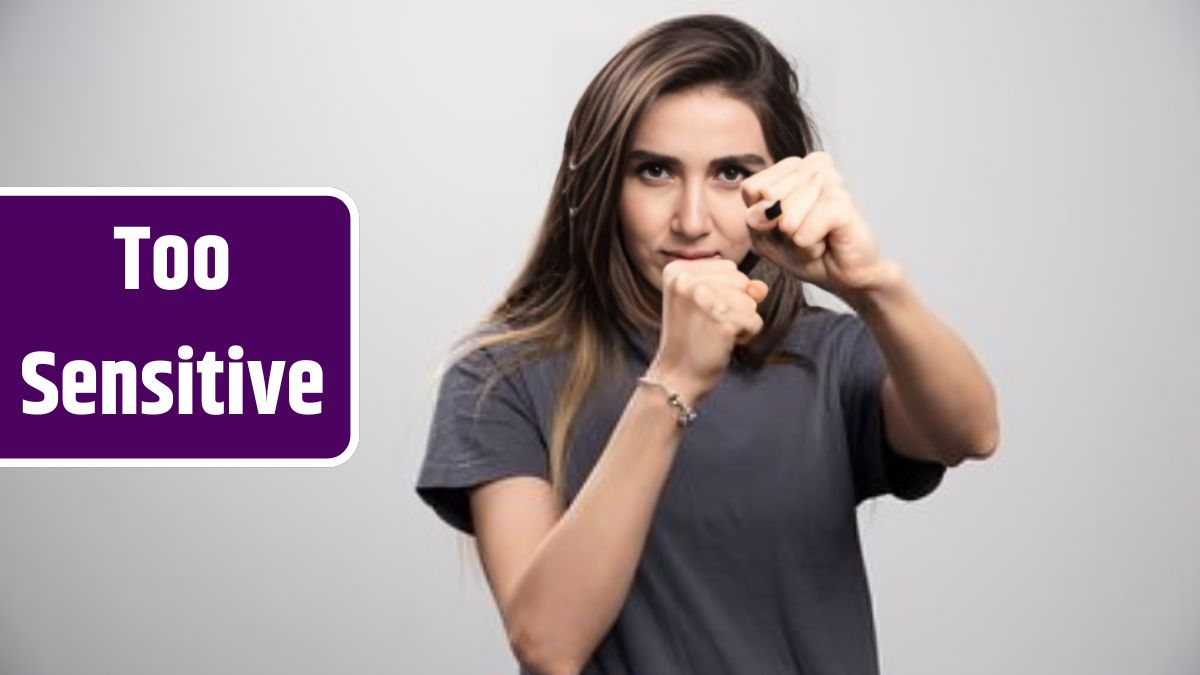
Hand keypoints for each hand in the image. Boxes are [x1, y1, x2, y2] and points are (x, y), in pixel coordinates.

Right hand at [649, 258, 768, 401]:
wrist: (677, 375)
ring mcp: (703, 299)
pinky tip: (724, 342)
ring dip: (741, 320)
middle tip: (708, 323)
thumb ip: (739, 286)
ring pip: (750, 300)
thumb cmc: (692, 337)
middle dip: (735, 304)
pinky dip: (747, 335)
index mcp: (677, 270)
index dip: (726, 291)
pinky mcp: (721, 320)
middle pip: (741, 280)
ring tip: (714, 332)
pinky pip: (755, 320)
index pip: (729, 268)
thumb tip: (760, 287)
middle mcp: (685, 279)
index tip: (703, 310)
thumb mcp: (709, 301)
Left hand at [740, 151, 901, 301]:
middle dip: (778, 229)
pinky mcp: (841, 201)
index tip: (783, 227)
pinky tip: (826, 243)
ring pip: (785, 212)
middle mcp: (813, 167)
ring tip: (817, 239)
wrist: (846, 276)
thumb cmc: (807, 252)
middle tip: (803, 235)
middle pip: (767, 197)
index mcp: (792, 169)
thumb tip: (759, 207)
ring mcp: (830, 180)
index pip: (751, 187)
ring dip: (795, 239)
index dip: (760, 217)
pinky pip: (803, 230)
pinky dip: (808, 246)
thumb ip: (757, 219)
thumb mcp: (768, 238)